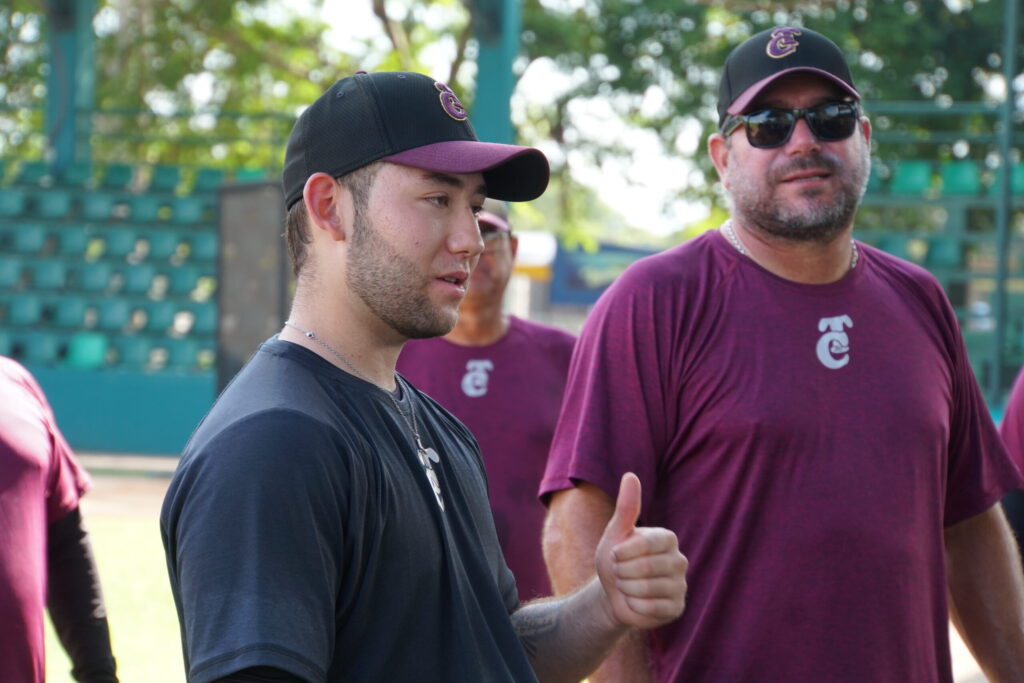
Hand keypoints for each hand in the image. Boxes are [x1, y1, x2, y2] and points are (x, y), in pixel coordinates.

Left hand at [595, 472, 687, 629]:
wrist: (613, 593)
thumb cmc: (616, 559)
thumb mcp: (616, 532)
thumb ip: (627, 507)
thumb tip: (630, 475)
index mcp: (667, 538)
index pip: (646, 544)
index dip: (623, 552)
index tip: (616, 555)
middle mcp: (680, 560)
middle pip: (645, 568)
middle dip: (622, 572)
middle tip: (621, 573)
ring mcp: (681, 585)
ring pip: (647, 589)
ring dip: (627, 589)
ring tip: (627, 586)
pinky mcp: (677, 607)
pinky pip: (652, 608)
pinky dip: (635, 606)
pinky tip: (635, 601)